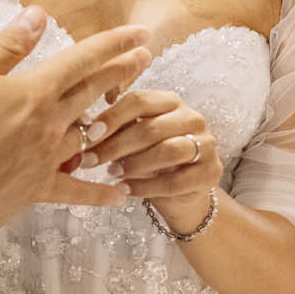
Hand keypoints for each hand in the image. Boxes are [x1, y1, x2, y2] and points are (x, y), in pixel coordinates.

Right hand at [0, 8, 149, 235]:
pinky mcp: (39, 187)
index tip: (140, 33)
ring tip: (127, 112)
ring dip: (113, 122)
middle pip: (96, 92)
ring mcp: (48, 157)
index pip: (84, 59)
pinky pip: (78, 190)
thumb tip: (38, 15)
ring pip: (92, 135)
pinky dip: (101, 192)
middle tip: (145, 58)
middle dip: (122, 71)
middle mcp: (50, 123)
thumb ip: (9, 45)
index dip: (115, 43)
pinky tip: (121, 193)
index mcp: (36, 91)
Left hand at [84, 89, 221, 231]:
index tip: (88, 135)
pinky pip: (177, 181)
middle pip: (151, 127)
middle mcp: (192, 117)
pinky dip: (147, 188)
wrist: (181, 193)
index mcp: (170, 101)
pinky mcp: (212, 172)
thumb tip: (82, 130)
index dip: (112, 117)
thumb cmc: (149, 158)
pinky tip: (126, 190)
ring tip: (112, 173)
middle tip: (90, 161)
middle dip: (116, 146)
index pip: (139, 100)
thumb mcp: (131, 139)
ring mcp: (207, 144)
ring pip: (169, 151)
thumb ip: (115, 130)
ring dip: (135, 164)